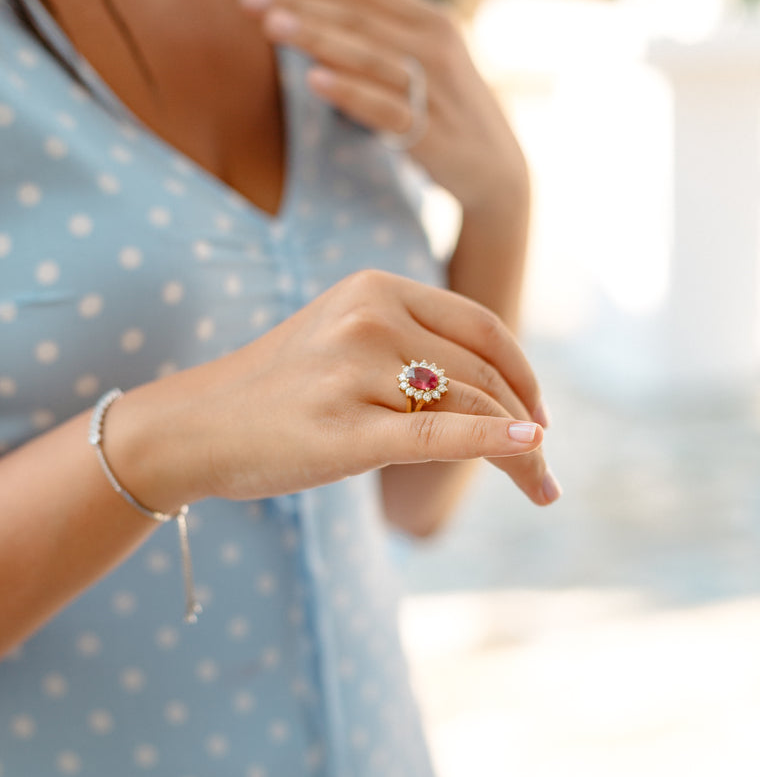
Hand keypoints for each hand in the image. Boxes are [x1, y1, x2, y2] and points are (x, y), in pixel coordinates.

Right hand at [116, 271, 558, 511]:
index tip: (539, 415)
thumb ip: (411, 347)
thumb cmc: (278, 391)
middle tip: (546, 470)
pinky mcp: (345, 428)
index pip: (480, 327)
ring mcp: (357, 370)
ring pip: (471, 408)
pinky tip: (530, 448)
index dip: (523, 372)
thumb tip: (499, 395)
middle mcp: (372, 318)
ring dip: (522, 454)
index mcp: (376, 288)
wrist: (195, 426)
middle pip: (483, 373)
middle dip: (529, 424)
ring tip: (542, 488)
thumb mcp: (343, 342)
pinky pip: (438, 436)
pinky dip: (493, 442)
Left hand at [238, 0, 529, 216]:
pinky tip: (314, 81)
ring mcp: (434, 89)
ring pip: (368, 55)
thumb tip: (318, 6)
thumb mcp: (423, 58)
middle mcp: (436, 46)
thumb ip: (382, 32)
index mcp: (431, 20)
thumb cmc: (445, 108)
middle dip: (303, 4)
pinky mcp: (430, 132)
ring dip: (317, 38)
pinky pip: (383, 108)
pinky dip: (349, 93)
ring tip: (272, 27)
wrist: (495, 166)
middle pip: (360, 16)